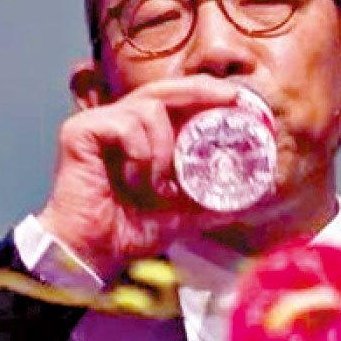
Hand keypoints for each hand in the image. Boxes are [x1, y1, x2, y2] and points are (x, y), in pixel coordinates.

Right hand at [36, 77, 240, 280]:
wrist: (92, 252)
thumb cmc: (130, 230)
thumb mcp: (185, 213)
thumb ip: (217, 198)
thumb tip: (261, 192)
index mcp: (144, 134)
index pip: (177, 100)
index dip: (210, 94)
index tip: (242, 102)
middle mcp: (121, 121)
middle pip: (165, 88)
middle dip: (203, 92)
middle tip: (232, 101)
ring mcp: (99, 123)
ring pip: (149, 107)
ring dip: (165, 148)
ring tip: (159, 186)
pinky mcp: (80, 131)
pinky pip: (125, 124)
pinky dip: (141, 152)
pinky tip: (136, 180)